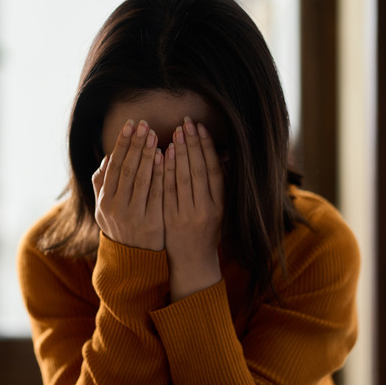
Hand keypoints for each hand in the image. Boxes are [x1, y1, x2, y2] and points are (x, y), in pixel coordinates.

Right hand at [92, 120, 164, 250]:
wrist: (133, 262)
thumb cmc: (121, 229)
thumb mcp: (104, 210)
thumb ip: (102, 184)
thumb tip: (107, 158)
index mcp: (104, 201)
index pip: (113, 166)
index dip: (122, 144)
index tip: (130, 125)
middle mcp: (115, 207)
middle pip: (126, 169)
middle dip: (135, 144)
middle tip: (144, 124)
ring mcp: (133, 215)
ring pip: (140, 179)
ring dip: (147, 155)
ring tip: (155, 135)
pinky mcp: (151, 222)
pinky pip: (156, 193)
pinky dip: (159, 173)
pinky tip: (165, 157)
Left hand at [163, 117, 224, 301]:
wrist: (193, 261)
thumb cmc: (207, 231)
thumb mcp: (220, 209)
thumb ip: (220, 184)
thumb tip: (222, 154)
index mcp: (219, 205)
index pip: (213, 170)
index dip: (207, 147)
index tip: (201, 128)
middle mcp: (205, 209)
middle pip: (197, 170)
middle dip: (192, 144)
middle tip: (186, 123)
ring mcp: (186, 214)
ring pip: (182, 178)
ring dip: (179, 153)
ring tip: (175, 133)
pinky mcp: (169, 219)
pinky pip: (167, 191)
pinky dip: (165, 171)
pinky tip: (163, 154)